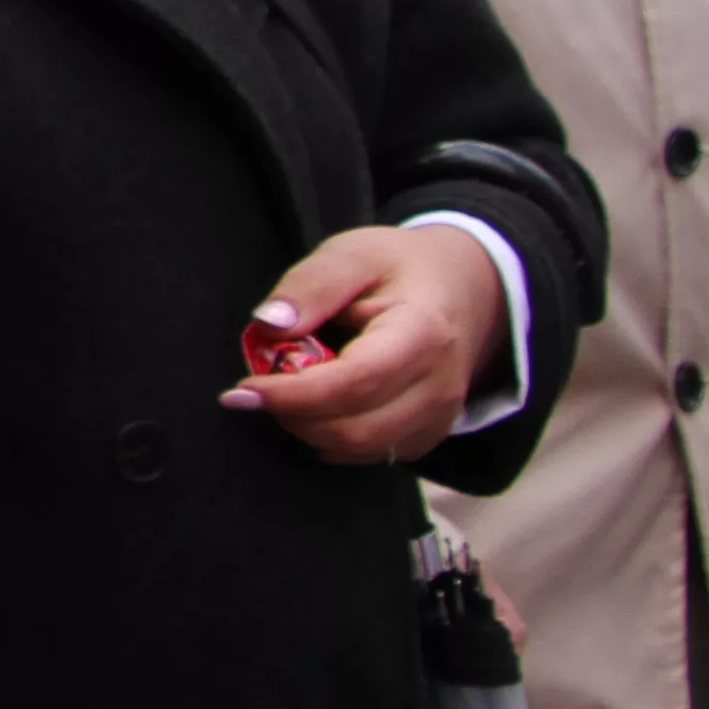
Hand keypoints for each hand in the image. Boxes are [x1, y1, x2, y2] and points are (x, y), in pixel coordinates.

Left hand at [224, 225, 507, 466]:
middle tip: (257, 388)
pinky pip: (373, 454)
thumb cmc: (401, 267)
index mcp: (422, 334)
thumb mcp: (353, 253)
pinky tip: (316, 405)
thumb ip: (311, 286)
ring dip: (309, 429)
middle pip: (356, 429)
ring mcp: (441, 416)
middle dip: (293, 416)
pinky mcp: (431, 433)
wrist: (464, 287)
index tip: (244, 390)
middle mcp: (440, 385)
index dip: (294, 395)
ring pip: (361, 449)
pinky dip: (333, 438)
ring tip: (285, 390)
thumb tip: (269, 324)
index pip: (355, 382)